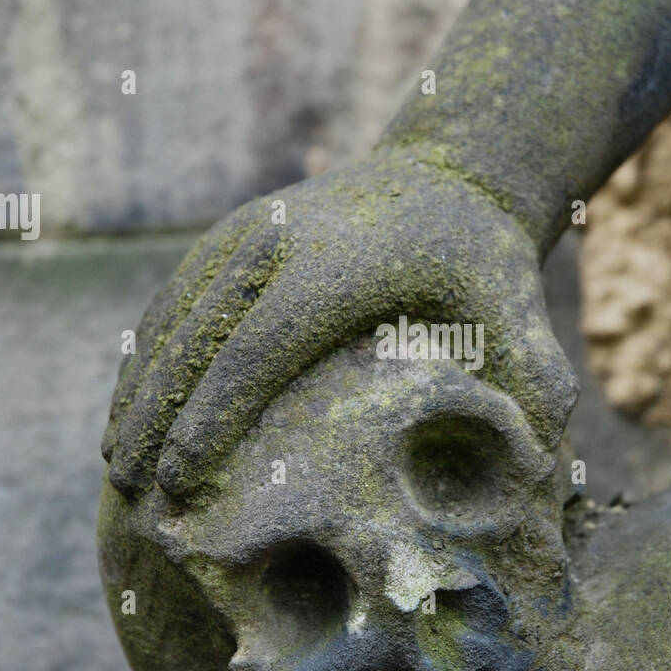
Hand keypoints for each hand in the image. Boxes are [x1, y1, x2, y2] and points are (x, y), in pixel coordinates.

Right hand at [102, 146, 577, 498]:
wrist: (448, 176)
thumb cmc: (483, 261)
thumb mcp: (519, 304)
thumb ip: (537, 368)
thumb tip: (554, 440)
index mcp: (334, 267)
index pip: (253, 354)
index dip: (208, 422)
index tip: (179, 482)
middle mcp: (274, 242)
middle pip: (195, 341)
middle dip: (154, 420)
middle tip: (130, 494)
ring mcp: (245, 233)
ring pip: (170, 319)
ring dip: (137, 391)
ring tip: (116, 463)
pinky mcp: (231, 236)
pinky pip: (174, 301)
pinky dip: (146, 356)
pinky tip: (134, 407)